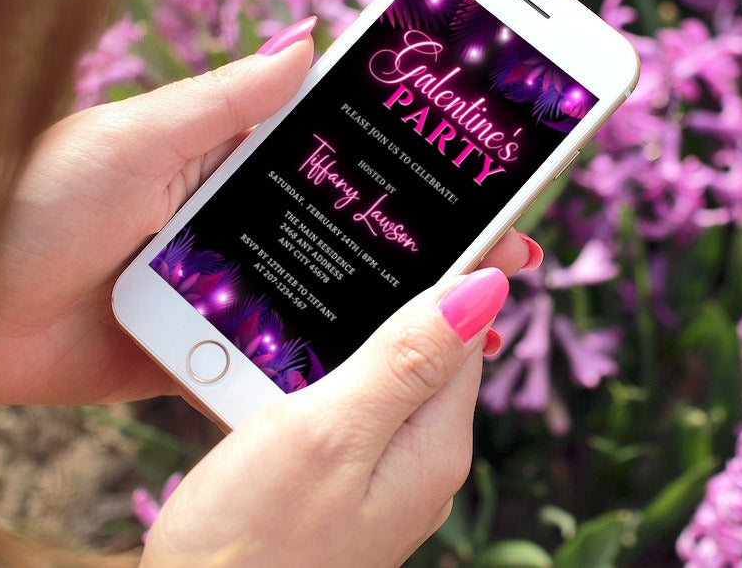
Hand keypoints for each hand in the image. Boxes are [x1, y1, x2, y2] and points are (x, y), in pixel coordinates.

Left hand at [0, 20, 540, 403]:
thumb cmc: (32, 200)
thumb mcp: (138, 134)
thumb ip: (229, 100)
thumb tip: (310, 36)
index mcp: (230, 160)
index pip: (345, 151)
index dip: (418, 156)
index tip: (489, 156)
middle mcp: (242, 222)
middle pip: (360, 230)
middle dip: (440, 239)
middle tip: (514, 247)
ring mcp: (231, 290)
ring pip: (335, 297)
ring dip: (403, 306)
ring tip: (478, 317)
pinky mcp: (210, 352)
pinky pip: (284, 360)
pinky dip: (336, 363)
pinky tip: (396, 366)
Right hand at [142, 267, 508, 565]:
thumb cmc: (252, 543)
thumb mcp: (330, 430)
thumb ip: (407, 359)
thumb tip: (489, 288)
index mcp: (435, 441)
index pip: (469, 326)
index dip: (454, 264)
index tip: (431, 208)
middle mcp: (420, 461)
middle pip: (428, 349)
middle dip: (397, 294)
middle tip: (357, 234)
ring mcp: (380, 479)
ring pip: (382, 375)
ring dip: (352, 332)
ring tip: (312, 286)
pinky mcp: (337, 489)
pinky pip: (347, 409)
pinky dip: (322, 374)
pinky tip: (284, 356)